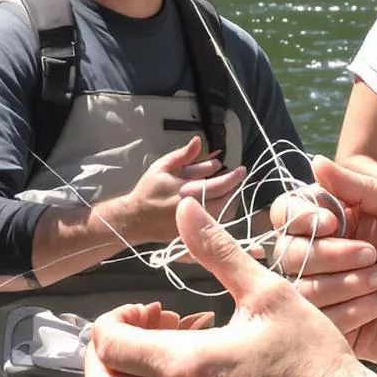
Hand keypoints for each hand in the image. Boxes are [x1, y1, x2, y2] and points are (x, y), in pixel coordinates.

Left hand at [87, 200, 375, 376]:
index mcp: (184, 365)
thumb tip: (184, 207)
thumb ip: (217, 250)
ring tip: (171, 367)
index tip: (152, 310)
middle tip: (147, 338)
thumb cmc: (313, 358)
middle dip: (109, 358)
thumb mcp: (267, 293)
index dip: (115, 319)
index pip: (107, 344)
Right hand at [120, 133, 247, 244]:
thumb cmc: (149, 190)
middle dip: (234, 186)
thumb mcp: (162, 167)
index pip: (219, 183)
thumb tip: (199, 141)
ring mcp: (194, 224)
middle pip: (225, 199)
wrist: (136, 219)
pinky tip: (220, 202)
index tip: (241, 168)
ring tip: (230, 188)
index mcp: (186, 190)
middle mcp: (193, 208)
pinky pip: (215, 223)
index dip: (233, 175)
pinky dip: (221, 211)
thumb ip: (183, 155)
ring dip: (230, 199)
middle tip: (239, 176)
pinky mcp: (194, 234)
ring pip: (223, 213)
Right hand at [266, 157, 376, 371]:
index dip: (300, 216)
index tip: (334, 221)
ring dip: (344, 283)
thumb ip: (360, 187)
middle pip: (288, 250)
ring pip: (301, 287)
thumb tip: (315, 161)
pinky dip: (351, 310)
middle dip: (330, 253)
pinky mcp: (343, 328)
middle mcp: (331, 255)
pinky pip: (321, 321)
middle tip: (374, 256)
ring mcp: (334, 293)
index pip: (289, 212)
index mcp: (343, 220)